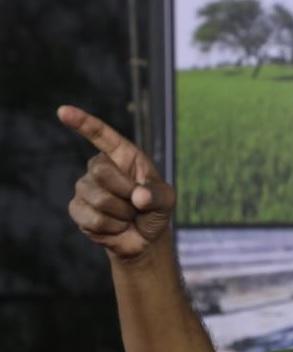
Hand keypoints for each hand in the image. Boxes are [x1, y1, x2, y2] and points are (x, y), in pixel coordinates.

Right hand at [57, 105, 175, 259]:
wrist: (144, 237)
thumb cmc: (154, 210)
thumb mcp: (166, 200)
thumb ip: (158, 195)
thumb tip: (140, 197)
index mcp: (122, 156)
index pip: (101, 135)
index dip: (83, 123)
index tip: (64, 111)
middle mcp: (99, 167)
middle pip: (101, 171)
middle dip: (126, 192)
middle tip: (138, 204)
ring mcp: (85, 188)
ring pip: (98, 199)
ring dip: (122, 214)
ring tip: (128, 216)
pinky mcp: (77, 209)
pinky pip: (93, 218)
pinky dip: (112, 227)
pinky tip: (116, 226)